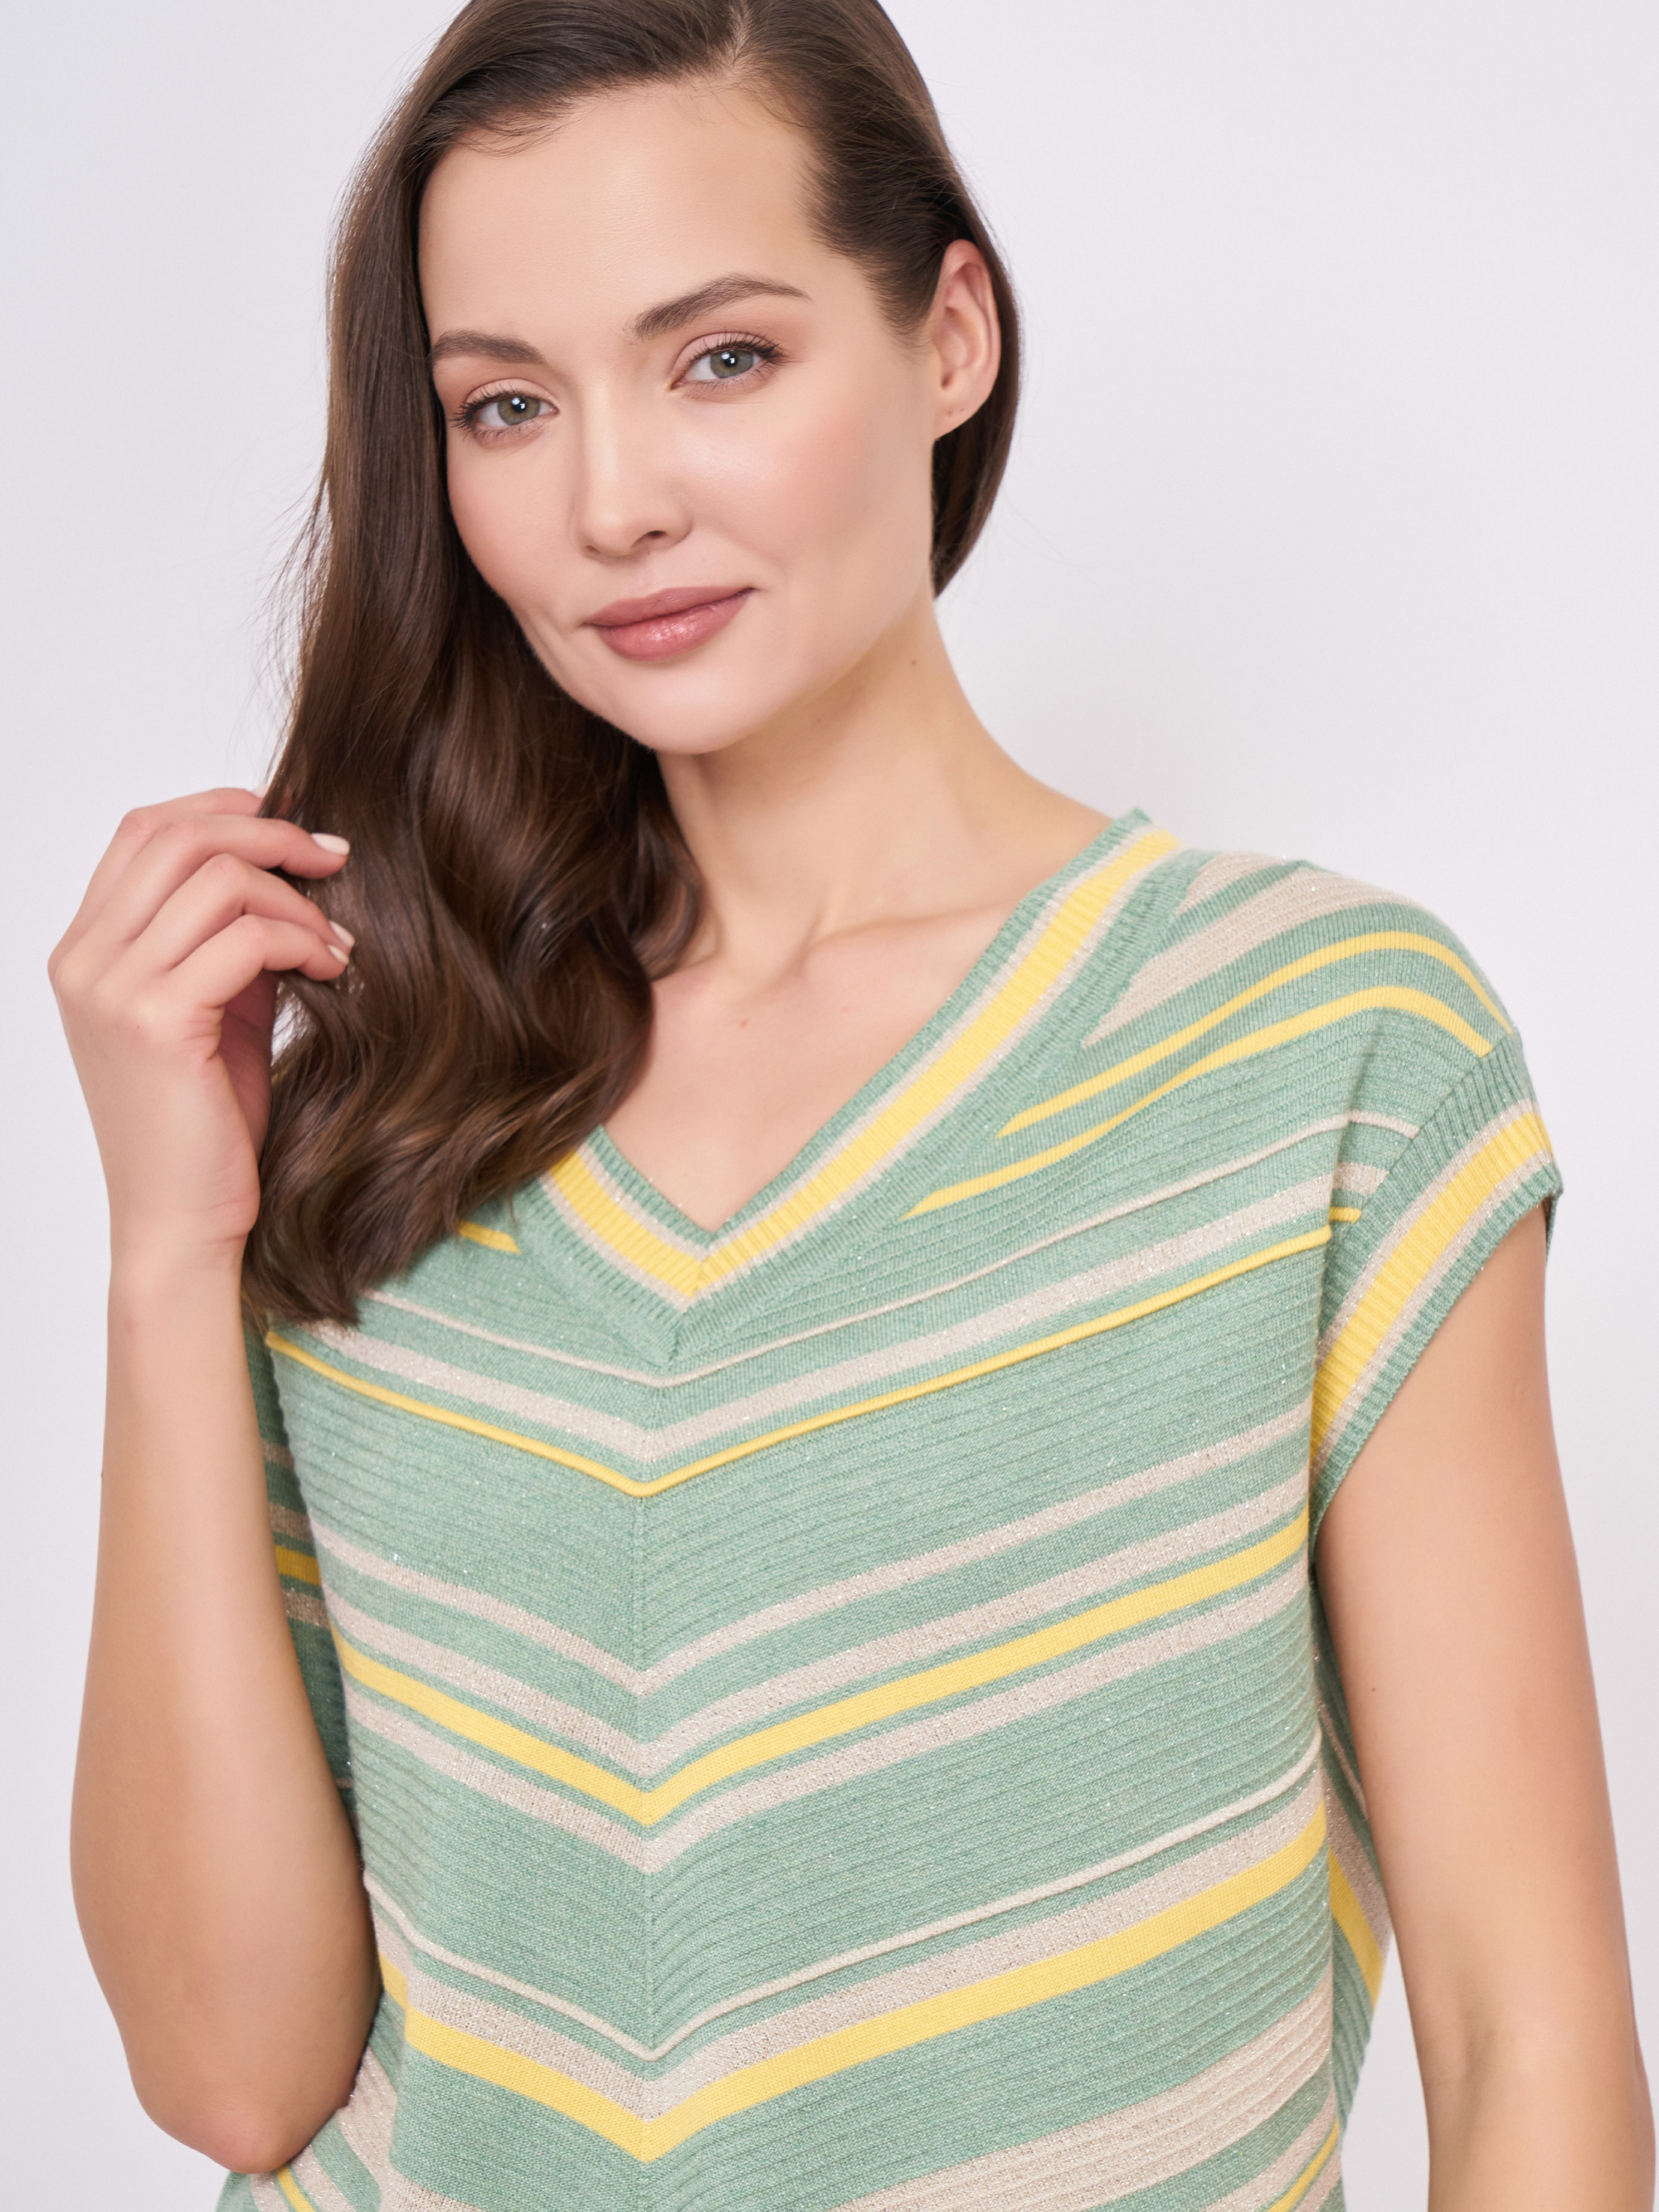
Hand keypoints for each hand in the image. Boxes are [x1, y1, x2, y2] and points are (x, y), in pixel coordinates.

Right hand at [50, 788, 352, 1270]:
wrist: (182, 1222)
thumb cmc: (204, 1126)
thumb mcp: (214, 1011)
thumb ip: (228, 942)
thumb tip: (286, 877)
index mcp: (85, 951)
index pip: (143, 831)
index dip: (220, 809)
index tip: (292, 823)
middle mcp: (84, 961)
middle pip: (178, 837)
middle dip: (270, 835)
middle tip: (336, 858)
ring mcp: (112, 989)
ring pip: (217, 880)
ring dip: (296, 897)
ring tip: (337, 940)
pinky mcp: (156, 1022)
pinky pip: (244, 938)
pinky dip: (301, 940)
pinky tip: (334, 968)